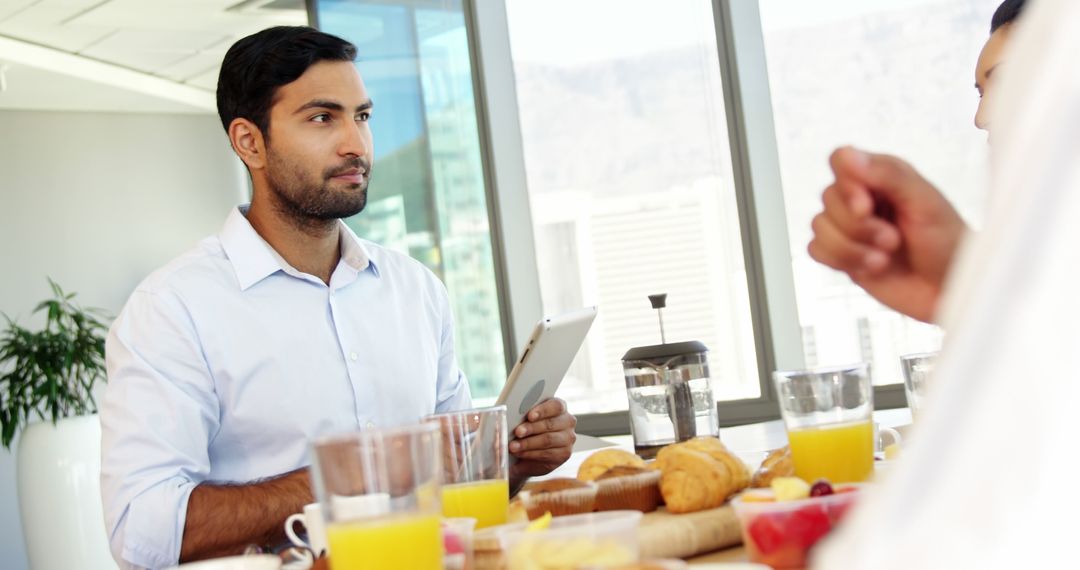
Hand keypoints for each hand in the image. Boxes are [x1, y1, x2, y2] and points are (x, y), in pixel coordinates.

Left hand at [508, 398, 575, 480]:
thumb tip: (508, 414)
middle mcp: (567, 421)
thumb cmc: (529, 430)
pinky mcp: (564, 454)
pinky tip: (520, 453)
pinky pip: (546, 454)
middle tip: (517, 432)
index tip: (529, 416)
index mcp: (559, 407)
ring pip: (548, 440)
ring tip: (513, 446)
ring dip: (528, 443)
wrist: (533, 453)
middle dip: (531, 428)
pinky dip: (530, 454)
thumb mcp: (526, 420)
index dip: (542, 410)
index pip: (555, 405)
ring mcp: (568, 439)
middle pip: (550, 424)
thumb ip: (522, 415)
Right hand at [808, 147, 967, 321]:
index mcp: (882, 176)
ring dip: (853, 248)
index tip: (867, 207)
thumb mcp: (925, 203)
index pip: (841, 160)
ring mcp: (850, 228)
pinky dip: (842, 260)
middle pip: (828, 198)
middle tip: (893, 240)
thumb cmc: (947, 243)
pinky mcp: (842, 255)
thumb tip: (849, 155)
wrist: (949, 289)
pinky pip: (816, 250)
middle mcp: (861, 197)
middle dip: (860, 226)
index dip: (847, 185)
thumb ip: (888, 175)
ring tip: (885, 258)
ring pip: (819, 226)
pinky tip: (871, 267)